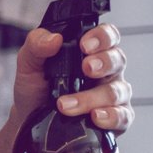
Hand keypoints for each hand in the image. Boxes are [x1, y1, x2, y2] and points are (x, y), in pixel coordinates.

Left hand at [9, 22, 133, 132]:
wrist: (30, 117)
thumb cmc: (36, 85)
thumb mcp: (29, 61)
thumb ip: (36, 44)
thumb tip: (54, 39)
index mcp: (91, 51)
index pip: (108, 35)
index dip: (102, 37)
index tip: (85, 45)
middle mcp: (107, 70)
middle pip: (118, 60)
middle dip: (103, 63)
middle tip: (86, 68)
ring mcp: (113, 93)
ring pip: (117, 90)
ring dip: (92, 97)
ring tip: (66, 104)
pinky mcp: (115, 117)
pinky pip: (123, 116)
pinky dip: (111, 116)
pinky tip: (95, 117)